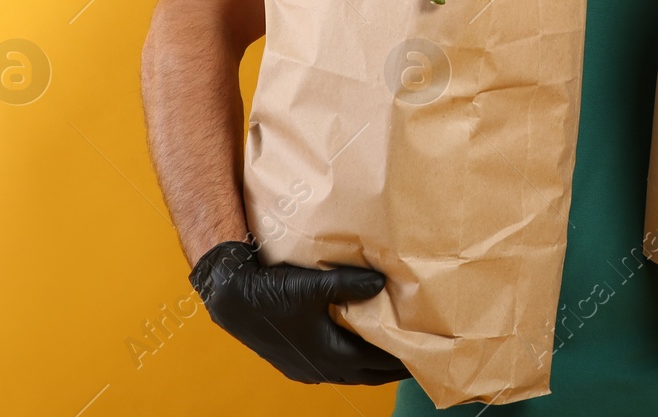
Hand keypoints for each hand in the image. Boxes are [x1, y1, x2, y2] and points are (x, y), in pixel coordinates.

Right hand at [190, 240, 409, 383]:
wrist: (233, 298)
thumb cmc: (273, 291)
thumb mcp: (315, 285)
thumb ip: (350, 284)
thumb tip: (383, 283)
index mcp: (329, 354)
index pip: (377, 364)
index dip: (402, 361)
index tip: (424, 356)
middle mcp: (319, 368)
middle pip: (366, 374)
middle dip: (391, 368)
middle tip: (416, 359)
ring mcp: (304, 368)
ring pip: (348, 372)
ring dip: (369, 366)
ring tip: (391, 355)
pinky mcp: (293, 363)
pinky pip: (331, 367)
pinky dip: (349, 362)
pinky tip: (354, 349)